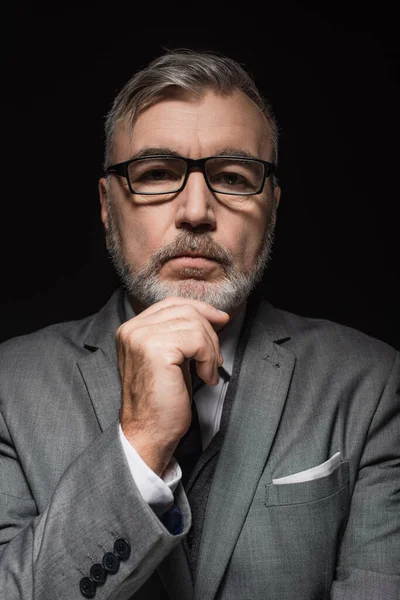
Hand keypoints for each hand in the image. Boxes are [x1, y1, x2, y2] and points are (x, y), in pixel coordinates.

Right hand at [117, 297, 229, 475]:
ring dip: (210, 349)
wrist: (149, 433)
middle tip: (215, 359)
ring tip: (208, 372)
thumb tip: (215, 315)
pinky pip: (197, 341)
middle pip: (185, 310)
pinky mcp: (157, 350)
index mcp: (131, 329)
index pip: (172, 303)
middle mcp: (132, 329)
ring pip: (194, 324)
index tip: (221, 320)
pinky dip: (208, 359)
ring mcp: (142, 338)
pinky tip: (205, 378)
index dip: (200, 309)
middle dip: (209, 332)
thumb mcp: (170, 358)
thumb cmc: (162, 401)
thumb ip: (181, 334)